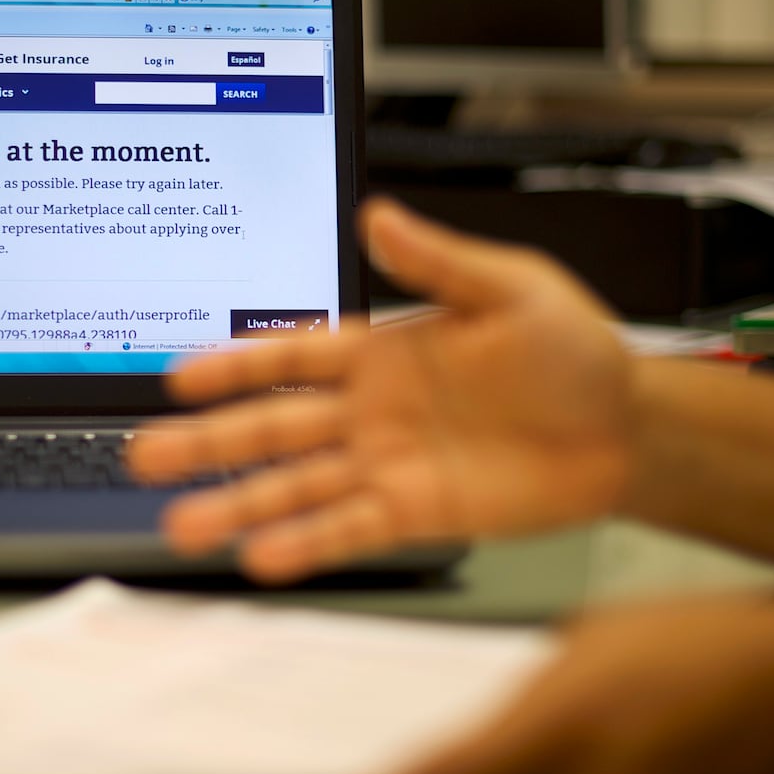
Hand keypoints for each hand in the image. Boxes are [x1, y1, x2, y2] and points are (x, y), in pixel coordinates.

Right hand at [127, 197, 635, 582]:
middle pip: (273, 427)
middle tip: (144, 455)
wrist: (628, 428)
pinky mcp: (417, 511)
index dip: (234, 365)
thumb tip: (379, 216)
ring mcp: (387, 463)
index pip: (291, 356)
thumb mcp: (510, 289)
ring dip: (240, 504)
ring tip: (184, 525)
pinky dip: (308, 543)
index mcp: (381, 350)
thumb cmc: (574, 351)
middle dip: (208, 442)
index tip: (177, 378)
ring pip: (297, 485)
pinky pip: (351, 527)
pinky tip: (264, 557)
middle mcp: (370, 410)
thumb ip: (438, 262)